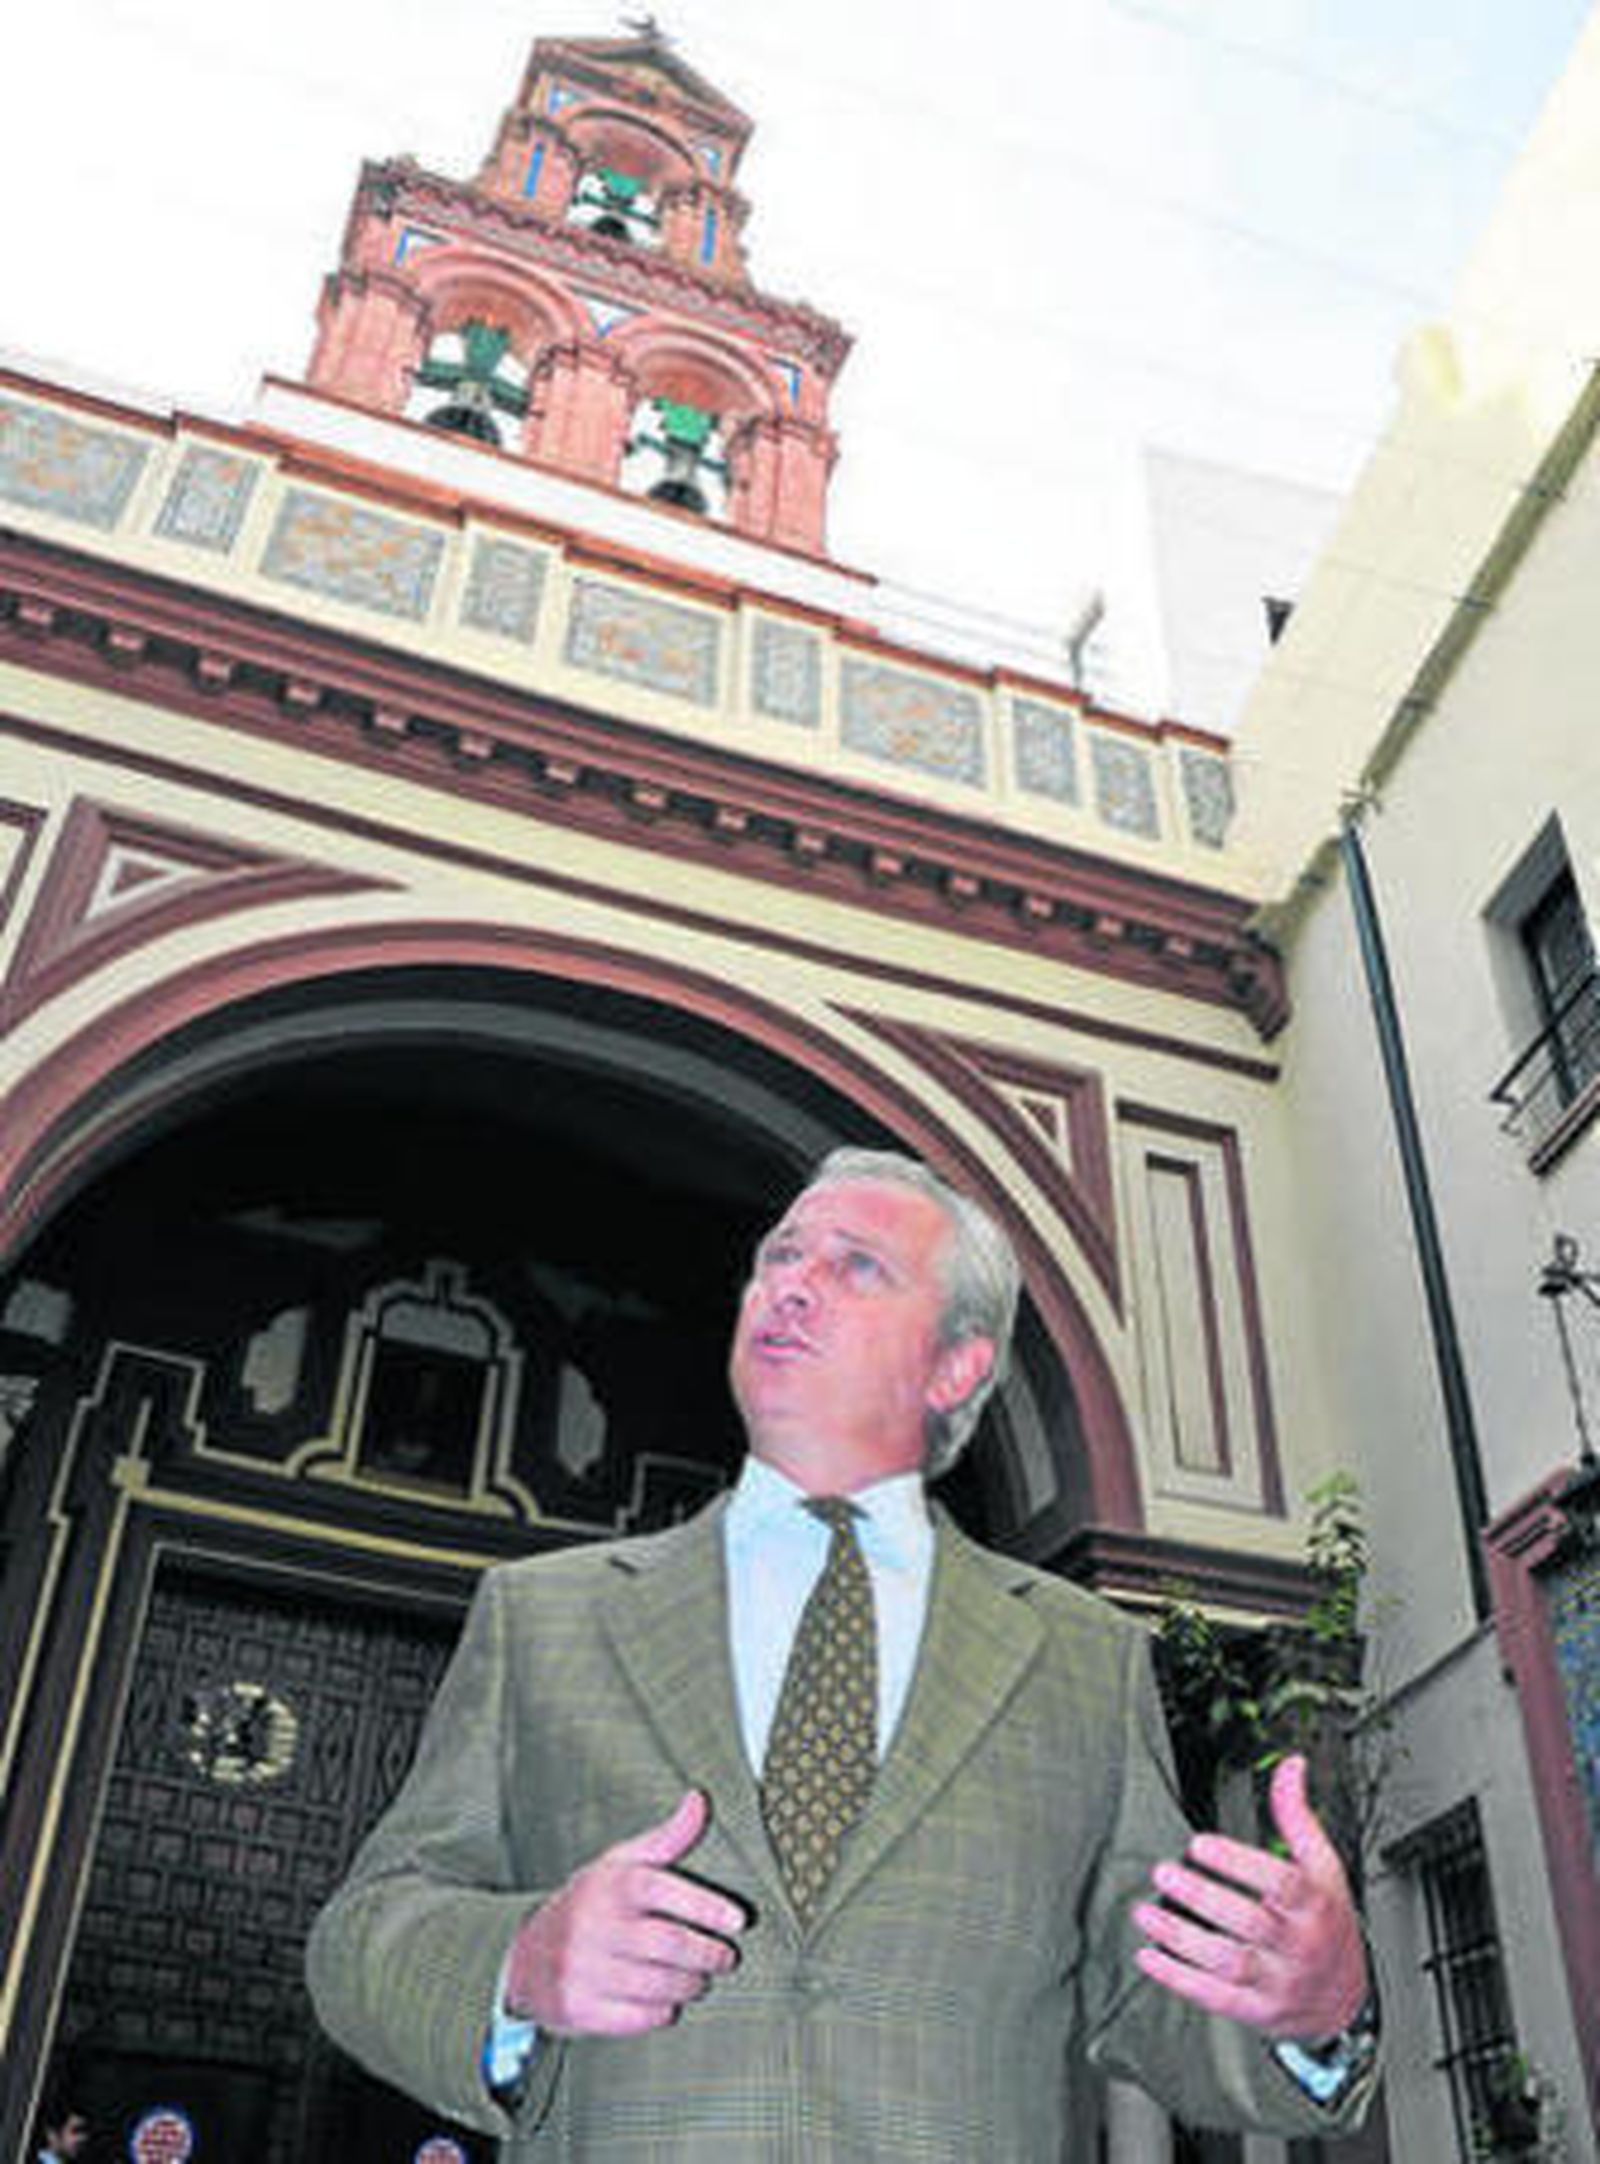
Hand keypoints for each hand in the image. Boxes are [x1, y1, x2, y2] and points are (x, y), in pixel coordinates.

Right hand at [503, 1789, 747, 2036]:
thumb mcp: (621, 1863)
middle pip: (667, 1943)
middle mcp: (593, 1925)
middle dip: (707, 1954)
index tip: (739, 1921)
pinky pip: (634, 2018)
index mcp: (610, 1884)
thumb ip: (667, 1837)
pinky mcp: (577, 2008)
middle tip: (725, 1958)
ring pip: (656, 1984)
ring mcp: (581, 1969)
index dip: (706, 1906)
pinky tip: (668, 2002)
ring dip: (689, 1985)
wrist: (525, 1956)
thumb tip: (699, 1799)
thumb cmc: (589, 1904)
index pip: (663, 1889)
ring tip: (700, 1980)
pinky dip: (661, 2012)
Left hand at [1131, 1755, 1367, 2039]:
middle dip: (1203, 1897)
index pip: (1283, 1884)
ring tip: (1146, 1913)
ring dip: (1182, 1938)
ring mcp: (1279, 1982)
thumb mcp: (1323, 1867)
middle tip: (1164, 1873)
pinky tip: (1149, 1955)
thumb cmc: (1328, 1923)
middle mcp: (1299, 1946)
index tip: (1199, 1844)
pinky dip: (1179, 1978)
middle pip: (1251, 1922)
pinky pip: (1216, 1997)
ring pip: (1229, 1962)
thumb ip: (1297, 1817)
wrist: (1346, 1999)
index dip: (1239, 1863)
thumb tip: (1290, 1767)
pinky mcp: (1258, 2010)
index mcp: (1316, 1906)